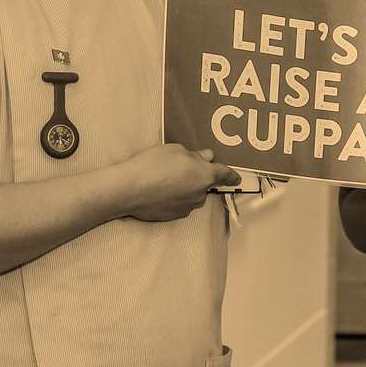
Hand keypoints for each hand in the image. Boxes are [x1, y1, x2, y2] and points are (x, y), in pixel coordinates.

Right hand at [123, 144, 240, 221]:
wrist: (129, 190)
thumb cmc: (152, 165)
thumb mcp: (175, 151)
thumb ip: (195, 155)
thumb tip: (207, 158)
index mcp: (205, 175)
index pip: (225, 175)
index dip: (231, 176)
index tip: (236, 178)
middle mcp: (200, 194)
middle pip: (204, 184)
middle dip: (196, 177)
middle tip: (177, 168)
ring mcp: (188, 207)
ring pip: (192, 195)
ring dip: (185, 188)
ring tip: (163, 180)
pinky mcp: (175, 216)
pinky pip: (180, 204)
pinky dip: (174, 198)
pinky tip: (158, 191)